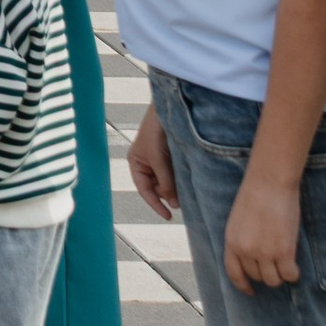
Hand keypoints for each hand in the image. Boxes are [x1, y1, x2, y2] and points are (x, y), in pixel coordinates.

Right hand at [128, 102, 178, 223]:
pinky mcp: (171, 155)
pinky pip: (175, 172)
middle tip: (183, 199)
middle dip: (168, 193)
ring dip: (176, 185)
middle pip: (157, 187)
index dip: (156, 204)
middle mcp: (147, 163)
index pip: (145, 190)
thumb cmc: (156, 132)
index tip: (169, 216)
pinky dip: (181, 177)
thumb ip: (165, 182)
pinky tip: (188, 178)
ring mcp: (160, 159)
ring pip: (168, 180)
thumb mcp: (158, 160)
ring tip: (186, 187)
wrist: (168, 109)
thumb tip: (175, 204)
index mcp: (136, 163)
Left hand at [224, 169, 301, 293]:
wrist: (270, 182)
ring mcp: (264, 253)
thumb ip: (242, 239)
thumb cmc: (256, 195)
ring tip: (285, 263)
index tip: (250, 291)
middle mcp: (246, 250)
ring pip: (273, 280)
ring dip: (280, 275)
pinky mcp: (283, 252)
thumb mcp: (238, 220)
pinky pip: (290, 275)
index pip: (234, 272)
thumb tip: (253, 259)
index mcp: (231, 241)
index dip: (243, 285)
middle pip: (257, 276)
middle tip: (276, 264)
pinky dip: (293, 274)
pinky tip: (295, 265)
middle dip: (266, 273)